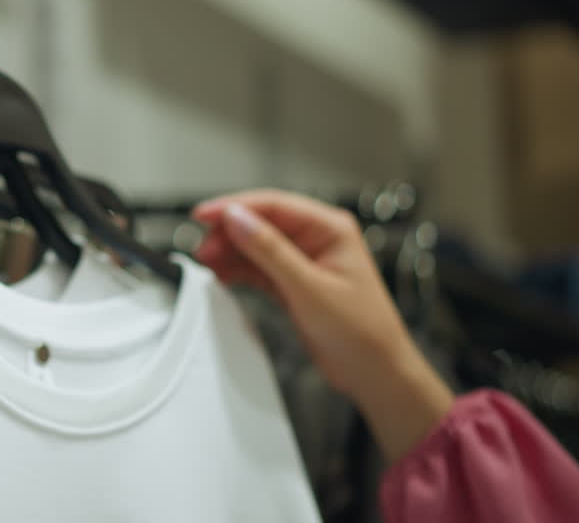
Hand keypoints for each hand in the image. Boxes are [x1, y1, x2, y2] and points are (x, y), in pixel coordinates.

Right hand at [193, 190, 453, 463]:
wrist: (376, 373)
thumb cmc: (363, 332)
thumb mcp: (310, 288)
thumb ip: (271, 251)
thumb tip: (237, 219)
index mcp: (329, 228)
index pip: (273, 205)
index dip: (234, 207)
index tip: (203, 215)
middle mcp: (316, 239)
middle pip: (260, 223)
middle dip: (228, 233)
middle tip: (202, 248)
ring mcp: (303, 261)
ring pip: (255, 246)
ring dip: (230, 253)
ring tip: (206, 263)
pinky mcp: (293, 284)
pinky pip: (258, 269)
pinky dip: (238, 271)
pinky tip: (220, 276)